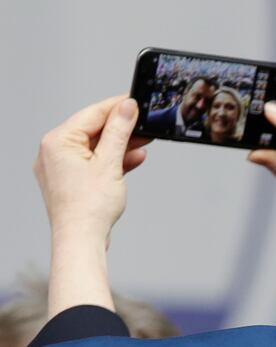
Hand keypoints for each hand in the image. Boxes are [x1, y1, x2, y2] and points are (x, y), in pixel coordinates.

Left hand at [33, 96, 146, 243]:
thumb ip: (119, 131)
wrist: (81, 240)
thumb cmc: (89, 208)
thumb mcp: (110, 162)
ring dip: (120, 146)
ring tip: (144, 143)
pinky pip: (93, 163)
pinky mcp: (71, 181)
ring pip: (95, 148)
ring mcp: (61, 168)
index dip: (117, 106)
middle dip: (122, 129)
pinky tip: (132, 159)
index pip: (92, 114)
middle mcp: (54, 152)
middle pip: (94, 130)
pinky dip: (112, 161)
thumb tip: (127, 108)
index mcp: (57, 142)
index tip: (136, 102)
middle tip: (145, 124)